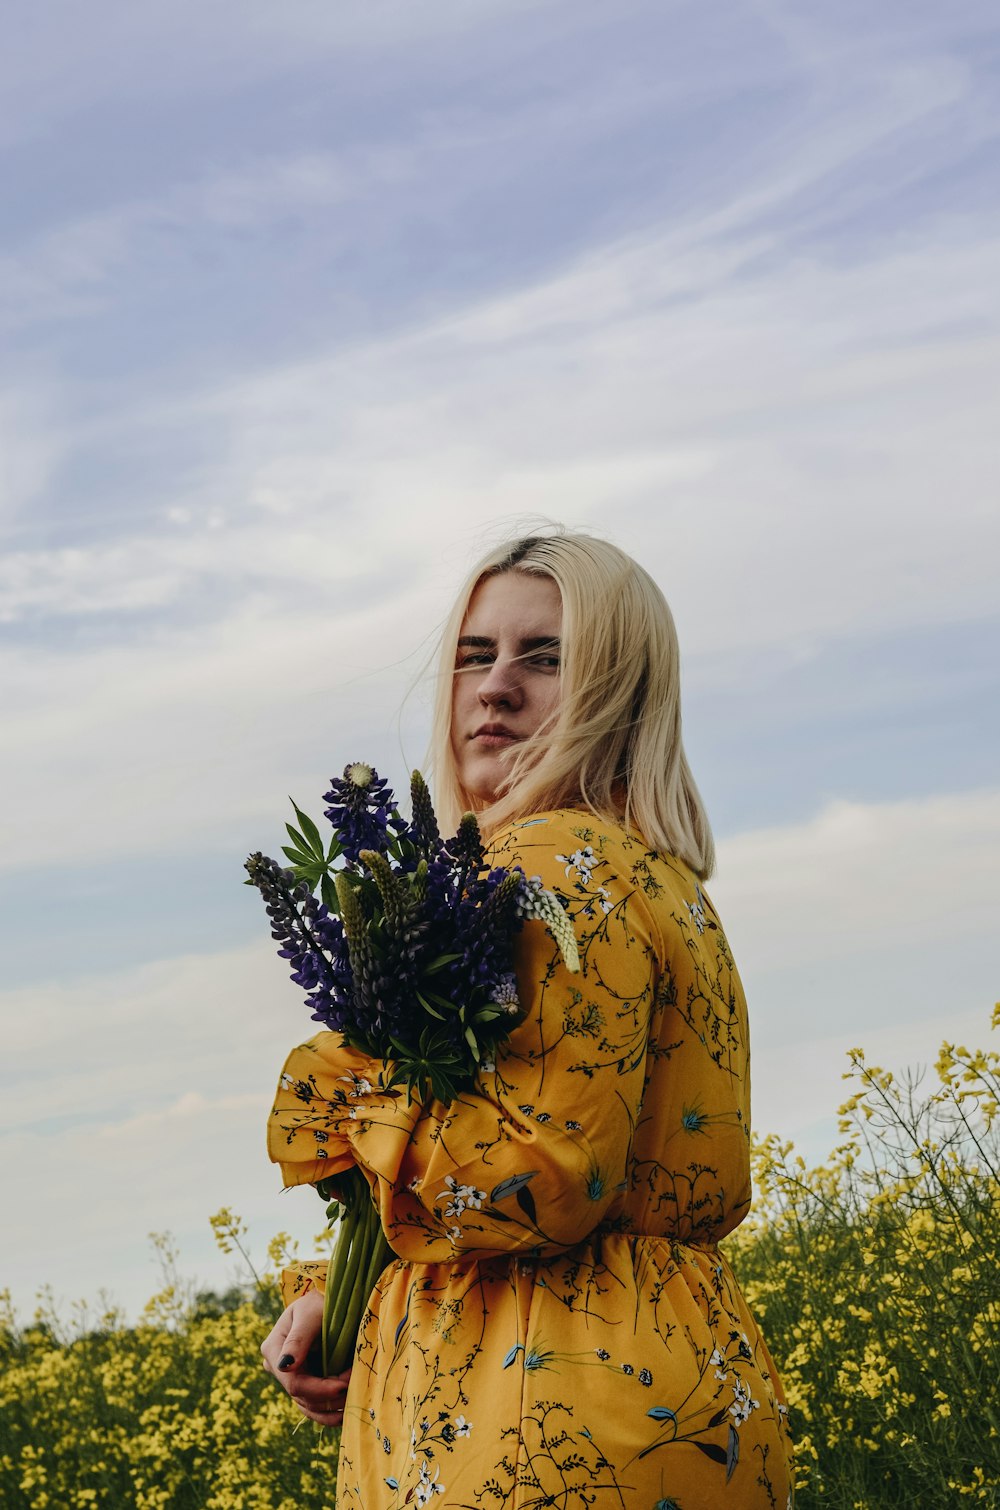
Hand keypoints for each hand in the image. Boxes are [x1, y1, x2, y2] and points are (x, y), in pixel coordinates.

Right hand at [260, 1288, 352, 1425]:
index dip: (320, 1389)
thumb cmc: (319, 1301)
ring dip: (331, 1408)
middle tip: (355, 1385)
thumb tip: (285, 1366)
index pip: (294, 1383)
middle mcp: (277, 1366)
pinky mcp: (303, 1381)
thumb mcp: (309, 1314)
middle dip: (330, 1396)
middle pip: (301, 1396)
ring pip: (307, 1405)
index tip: (344, 1384)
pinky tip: (344, 1415)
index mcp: (273, 1349)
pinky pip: (312, 1405)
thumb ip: (298, 1339)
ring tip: (353, 1401)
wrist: (328, 1300)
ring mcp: (289, 1375)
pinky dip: (328, 1412)